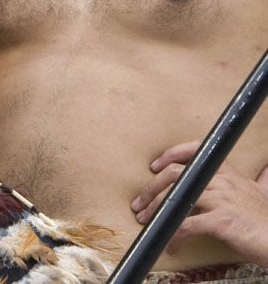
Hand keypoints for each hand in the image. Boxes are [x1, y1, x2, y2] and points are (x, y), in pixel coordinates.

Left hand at [131, 140, 267, 265]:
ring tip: (146, 221)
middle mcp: (221, 180)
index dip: (170, 155)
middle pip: (175, 174)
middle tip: (139, 203)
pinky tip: (171, 245)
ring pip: (176, 198)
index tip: (154, 167)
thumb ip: (259, 178)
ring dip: (156, 211)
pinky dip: (174, 235)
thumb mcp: (261, 191)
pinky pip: (187, 225)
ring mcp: (220, 199)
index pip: (193, 150)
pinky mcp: (220, 221)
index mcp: (226, 171)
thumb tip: (266, 168)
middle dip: (152, 188)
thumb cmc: (267, 218)